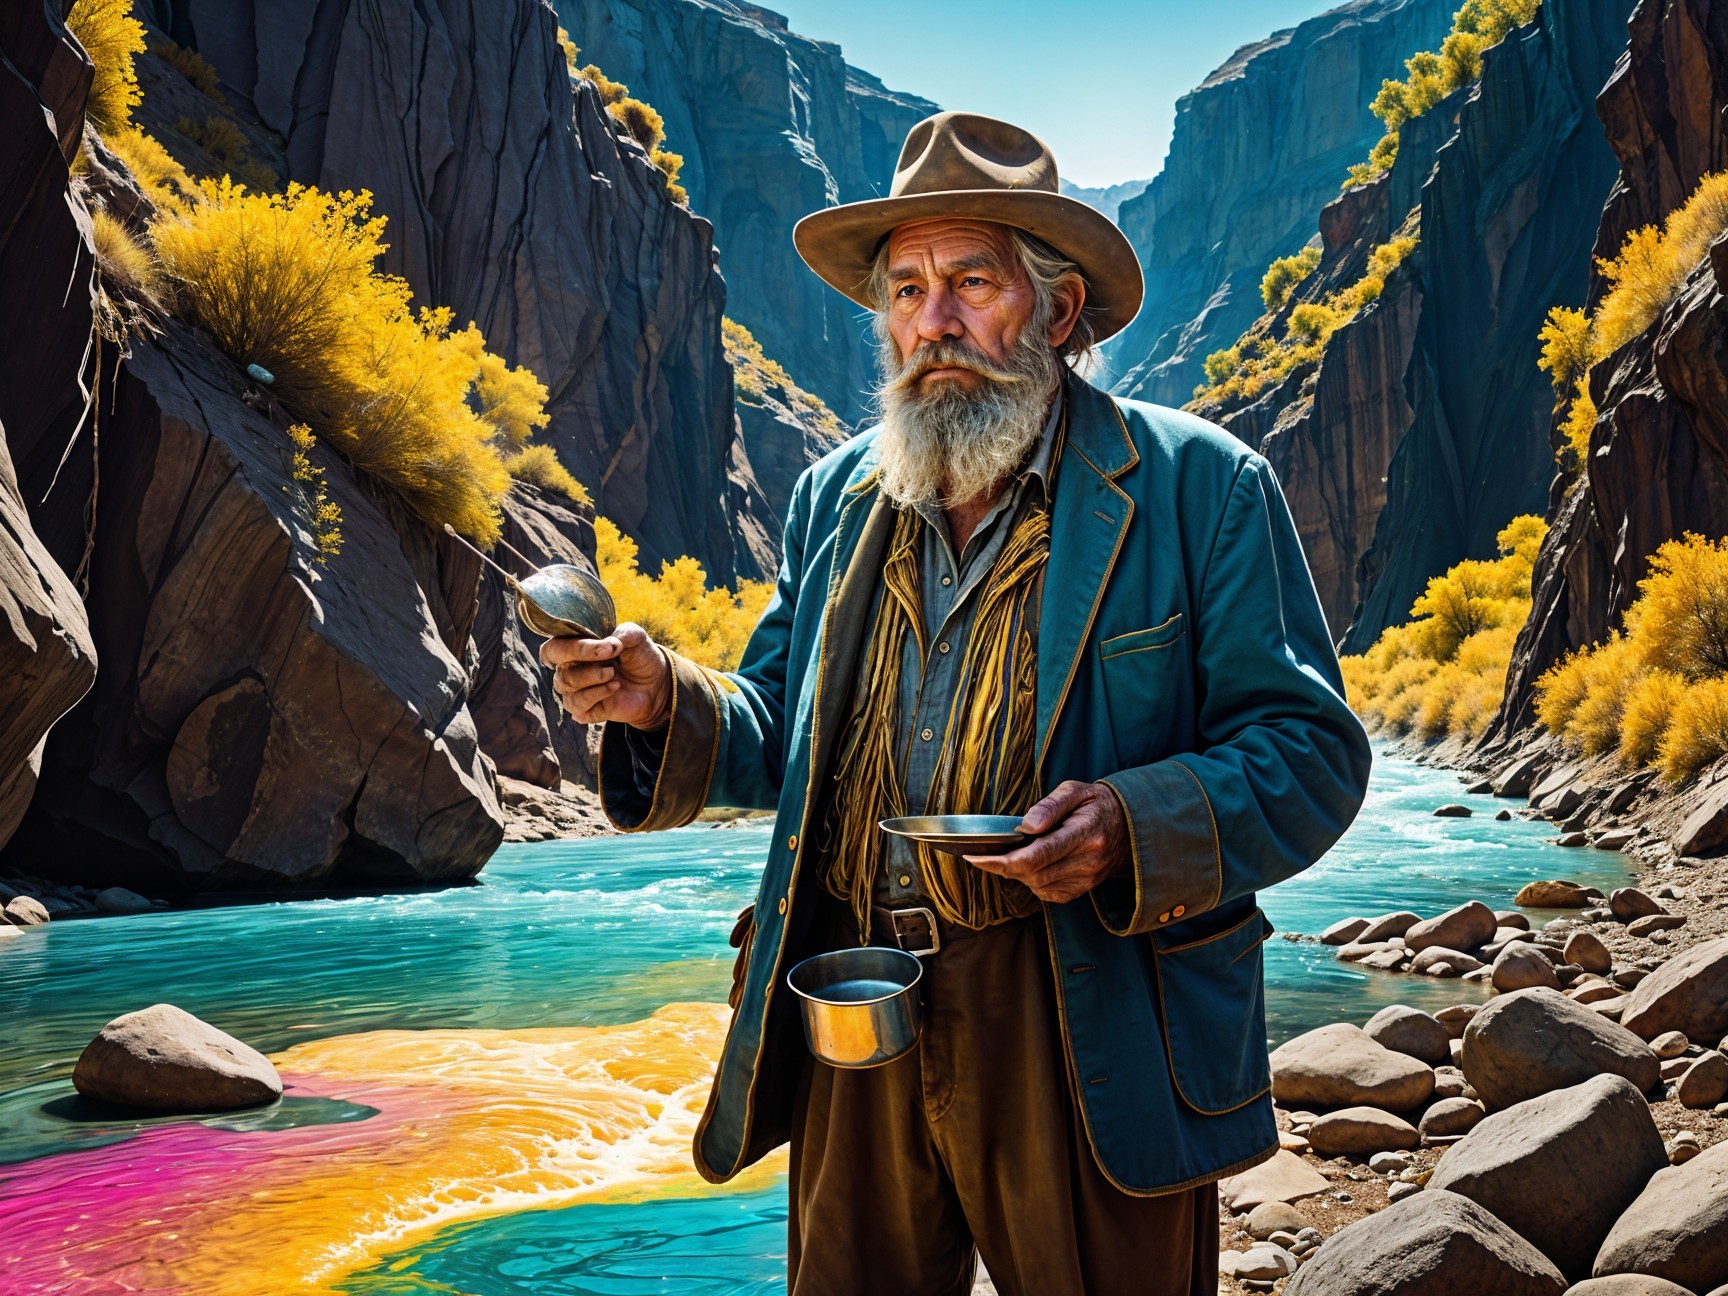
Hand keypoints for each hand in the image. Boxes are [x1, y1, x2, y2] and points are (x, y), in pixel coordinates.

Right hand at [541, 623, 671, 728]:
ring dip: (593, 676)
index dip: (573, 645)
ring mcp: (575, 692)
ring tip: (614, 672)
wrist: (655, 685)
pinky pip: (579, 705)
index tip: (605, 645)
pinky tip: (615, 686)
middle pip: (558, 665)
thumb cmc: (638, 657)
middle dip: (582, 655)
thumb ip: (625, 632)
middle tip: (610, 653)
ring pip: (567, 684)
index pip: (555, 648)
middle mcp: (569, 671)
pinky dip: (598, 693)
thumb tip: (611, 640)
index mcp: (574, 649)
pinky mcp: (585, 711)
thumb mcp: (636, 638)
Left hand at [963, 780, 1127, 903]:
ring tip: (1005, 855)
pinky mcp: (1083, 889)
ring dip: (1016, 873)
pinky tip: (1029, 865)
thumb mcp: (1076, 790)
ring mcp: (1087, 878)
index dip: (1002, 860)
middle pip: (1033, 874)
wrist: (1130, 827)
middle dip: (1001, 867)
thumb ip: (1050, 805)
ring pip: (1038, 885)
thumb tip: (1026, 825)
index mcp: (1085, 832)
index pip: (1037, 855)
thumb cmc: (1097, 804)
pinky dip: (1032, 881)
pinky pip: (1048, 893)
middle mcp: (1088, 860)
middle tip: (980, 855)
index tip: (975, 857)